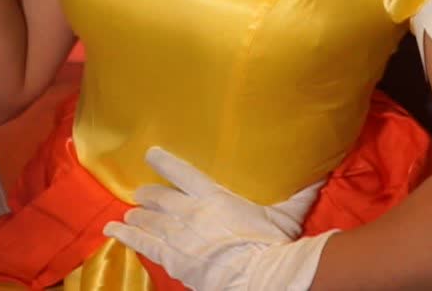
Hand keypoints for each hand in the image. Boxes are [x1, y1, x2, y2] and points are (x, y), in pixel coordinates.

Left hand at [102, 147, 336, 290]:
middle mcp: (191, 212)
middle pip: (161, 199)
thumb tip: (319, 174)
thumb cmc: (272, 244)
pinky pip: (144, 245)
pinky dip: (126, 236)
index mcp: (215, 196)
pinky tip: (112, 230)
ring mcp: (180, 236)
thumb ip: (298, 194)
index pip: (183, 173)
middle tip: (140, 194)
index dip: (164, 162)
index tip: (150, 154)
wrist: (260, 276)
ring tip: (126, 214)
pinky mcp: (174, 259)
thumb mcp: (286, 215)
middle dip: (148, 196)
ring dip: (136, 216)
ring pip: (150, 221)